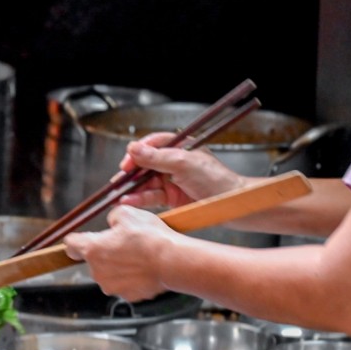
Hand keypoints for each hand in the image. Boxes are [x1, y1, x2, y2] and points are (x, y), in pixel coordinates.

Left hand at [64, 206, 174, 300]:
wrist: (171, 261)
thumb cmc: (149, 237)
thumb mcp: (128, 213)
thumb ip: (113, 217)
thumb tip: (113, 223)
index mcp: (92, 249)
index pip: (71, 245)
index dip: (75, 240)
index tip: (78, 240)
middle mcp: (97, 271)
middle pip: (94, 260)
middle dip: (106, 252)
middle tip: (125, 243)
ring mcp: (112, 286)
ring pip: (110, 274)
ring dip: (119, 266)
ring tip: (139, 256)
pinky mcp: (128, 296)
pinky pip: (125, 284)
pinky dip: (132, 278)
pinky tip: (145, 268)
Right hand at [115, 132, 244, 208]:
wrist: (232, 204)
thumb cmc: (216, 179)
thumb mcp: (184, 163)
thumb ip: (157, 157)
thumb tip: (133, 148)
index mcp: (180, 146)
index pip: (152, 145)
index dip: (137, 153)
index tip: (127, 162)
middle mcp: (174, 162)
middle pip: (145, 165)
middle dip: (131, 173)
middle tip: (119, 181)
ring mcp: (172, 180)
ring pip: (146, 182)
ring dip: (132, 189)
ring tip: (119, 195)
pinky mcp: (172, 198)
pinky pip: (151, 197)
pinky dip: (140, 199)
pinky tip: (129, 201)